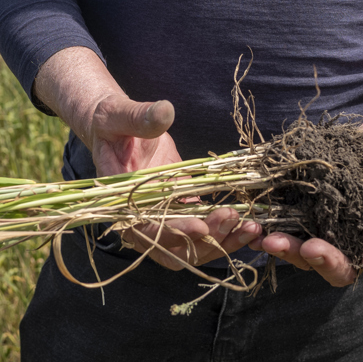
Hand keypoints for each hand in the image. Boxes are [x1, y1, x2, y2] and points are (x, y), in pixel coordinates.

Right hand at [81, 93, 262, 268]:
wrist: (117, 127)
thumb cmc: (111, 123)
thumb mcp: (118, 116)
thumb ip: (138, 117)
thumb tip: (165, 112)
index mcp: (121, 204)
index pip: (146, 230)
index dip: (173, 232)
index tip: (201, 227)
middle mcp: (141, 219)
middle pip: (175, 250)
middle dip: (206, 243)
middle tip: (235, 221)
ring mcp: (163, 217)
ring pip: (194, 246)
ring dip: (222, 240)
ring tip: (251, 226)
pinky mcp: (181, 208)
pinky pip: (204, 228)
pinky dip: (226, 230)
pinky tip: (249, 222)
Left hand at [259, 123, 362, 287]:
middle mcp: (349, 245)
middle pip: (336, 265)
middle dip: (323, 261)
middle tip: (311, 250)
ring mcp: (319, 234)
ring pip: (302, 253)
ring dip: (286, 250)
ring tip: (270, 240)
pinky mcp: (294, 219)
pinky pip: (278, 230)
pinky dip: (264, 230)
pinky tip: (251, 225)